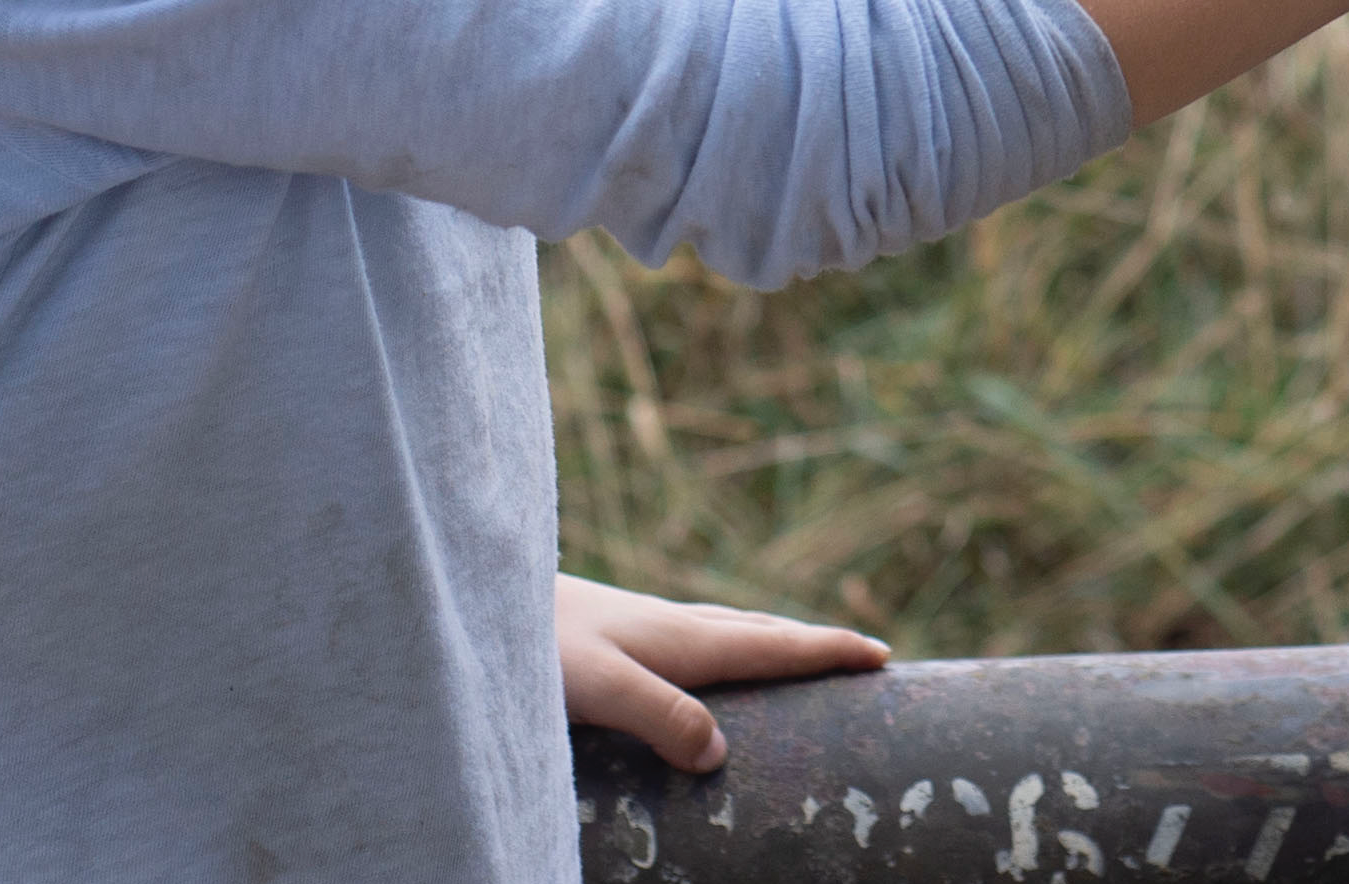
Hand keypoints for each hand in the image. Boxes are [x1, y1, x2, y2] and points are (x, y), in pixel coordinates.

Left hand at [554, 571, 885, 773]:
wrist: (467, 595)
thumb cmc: (528, 646)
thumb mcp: (598, 687)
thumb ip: (660, 715)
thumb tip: (719, 752)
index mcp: (681, 638)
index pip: (773, 644)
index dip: (828, 651)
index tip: (881, 654)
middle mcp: (669, 625)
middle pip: (757, 631)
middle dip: (809, 643)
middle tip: (857, 656)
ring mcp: (640, 625)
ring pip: (724, 630)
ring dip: (767, 641)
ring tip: (790, 655)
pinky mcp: (610, 633)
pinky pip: (692, 639)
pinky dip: (724, 647)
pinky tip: (695, 663)